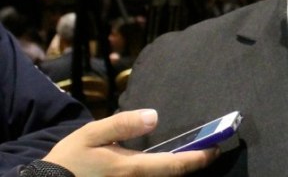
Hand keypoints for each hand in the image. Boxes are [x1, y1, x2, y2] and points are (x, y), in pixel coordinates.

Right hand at [43, 109, 218, 176]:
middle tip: (211, 150)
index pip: (174, 166)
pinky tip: (170, 165)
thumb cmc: (71, 159)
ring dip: (180, 170)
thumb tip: (153, 116)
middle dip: (194, 164)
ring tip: (195, 156)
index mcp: (131, 168)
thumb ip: (122, 124)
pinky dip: (165, 174)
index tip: (216, 149)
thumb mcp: (92, 134)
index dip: (199, 159)